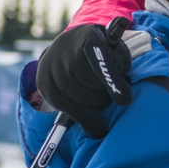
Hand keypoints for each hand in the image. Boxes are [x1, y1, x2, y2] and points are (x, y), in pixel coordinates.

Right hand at [35, 18, 134, 137]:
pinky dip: (84, 120)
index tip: (125, 101)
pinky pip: (66, 108)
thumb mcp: (114, 47)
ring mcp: (51, 68)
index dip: (112, 81)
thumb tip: (119, 93)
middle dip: (107, 93)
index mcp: (88, 39)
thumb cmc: (99, 49)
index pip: (100, 61)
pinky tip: (97, 129)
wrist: (67, 43)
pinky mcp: (43, 84)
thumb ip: (120, 63)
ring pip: (81, 99)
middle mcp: (65, 52)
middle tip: (112, 92)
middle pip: (93, 85)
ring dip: (97, 104)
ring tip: (101, 97)